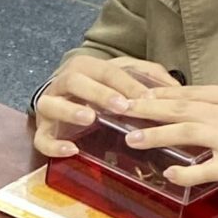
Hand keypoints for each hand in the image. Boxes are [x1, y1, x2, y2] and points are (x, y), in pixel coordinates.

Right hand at [32, 57, 178, 157]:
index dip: (126, 83)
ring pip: (51, 105)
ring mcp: (49, 107)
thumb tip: (176, 87)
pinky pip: (41, 139)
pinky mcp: (42, 131)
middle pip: (75, 81)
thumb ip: (149, 77)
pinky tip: (71, 150)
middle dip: (98, 93)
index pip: (105, 71)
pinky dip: (54, 146)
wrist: (65, 99)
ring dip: (69, 111)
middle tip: (121, 106)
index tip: (147, 97)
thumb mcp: (125, 77)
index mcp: (85, 67)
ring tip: (89, 118)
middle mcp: (63, 83)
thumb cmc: (100, 88)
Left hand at [112, 85, 217, 198]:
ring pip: (186, 130)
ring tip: (130, 137)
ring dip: (155, 134)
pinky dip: (185, 171)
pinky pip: (205, 168)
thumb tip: (195, 109)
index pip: (189, 91)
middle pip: (181, 106)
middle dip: (147, 107)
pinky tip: (168, 173)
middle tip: (119, 108)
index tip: (135, 93)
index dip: (159, 93)